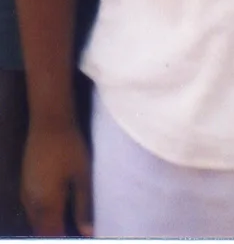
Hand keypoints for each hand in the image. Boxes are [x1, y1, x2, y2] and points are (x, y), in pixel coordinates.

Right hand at [21, 120, 92, 238]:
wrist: (49, 122)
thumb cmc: (70, 147)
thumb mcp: (82, 176)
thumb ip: (83, 206)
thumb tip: (87, 232)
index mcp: (47, 203)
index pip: (52, 235)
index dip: (62, 241)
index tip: (75, 239)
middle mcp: (32, 203)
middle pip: (41, 231)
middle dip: (54, 236)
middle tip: (70, 234)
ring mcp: (25, 193)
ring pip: (34, 221)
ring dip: (47, 227)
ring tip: (65, 225)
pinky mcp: (24, 184)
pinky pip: (31, 210)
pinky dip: (42, 216)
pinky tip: (54, 211)